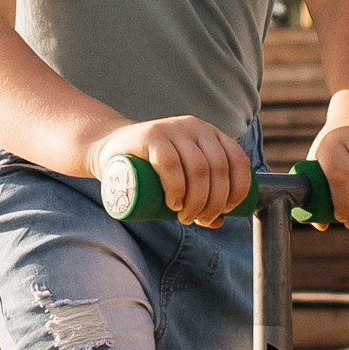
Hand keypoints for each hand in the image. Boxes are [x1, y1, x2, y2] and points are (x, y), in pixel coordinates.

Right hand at [95, 115, 253, 227]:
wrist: (109, 149)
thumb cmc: (150, 168)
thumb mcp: (181, 178)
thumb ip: (200, 195)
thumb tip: (221, 222)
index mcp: (211, 134)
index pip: (238, 160)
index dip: (238, 189)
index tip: (226, 211)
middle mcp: (196, 127)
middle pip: (218, 169)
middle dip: (214, 202)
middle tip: (200, 220)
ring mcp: (173, 129)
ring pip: (199, 168)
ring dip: (197, 201)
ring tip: (185, 218)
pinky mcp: (151, 136)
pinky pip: (171, 163)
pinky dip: (177, 188)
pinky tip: (174, 204)